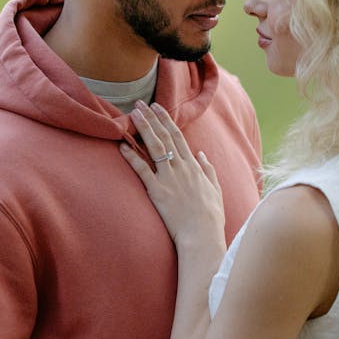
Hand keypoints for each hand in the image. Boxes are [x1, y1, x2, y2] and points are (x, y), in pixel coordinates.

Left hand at [121, 101, 224, 247]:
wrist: (202, 235)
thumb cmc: (210, 216)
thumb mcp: (215, 189)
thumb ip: (208, 169)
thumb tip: (202, 155)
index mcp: (194, 166)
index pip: (178, 136)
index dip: (166, 120)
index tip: (158, 107)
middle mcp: (182, 167)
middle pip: (165, 136)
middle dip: (152, 118)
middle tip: (139, 103)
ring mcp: (169, 178)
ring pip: (154, 147)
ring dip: (143, 128)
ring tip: (132, 114)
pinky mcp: (158, 191)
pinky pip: (142, 170)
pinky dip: (132, 156)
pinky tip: (122, 145)